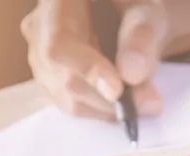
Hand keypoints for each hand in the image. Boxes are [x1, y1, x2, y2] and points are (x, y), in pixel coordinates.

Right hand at [22, 0, 167, 119]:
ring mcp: (40, 56)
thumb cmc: (135, 7)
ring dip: (109, 107)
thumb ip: (141, 35)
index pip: (59, 43)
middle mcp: (39, 27)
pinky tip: (129, 100)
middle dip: (107, 98)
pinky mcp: (52, 80)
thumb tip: (131, 75)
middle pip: (63, 76)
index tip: (118, 91)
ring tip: (146, 99)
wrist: (127, 16)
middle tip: (151, 103)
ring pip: (68, 96)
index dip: (87, 70)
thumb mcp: (147, 10)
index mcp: (56, 1)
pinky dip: (104, 110)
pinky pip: (74, 104)